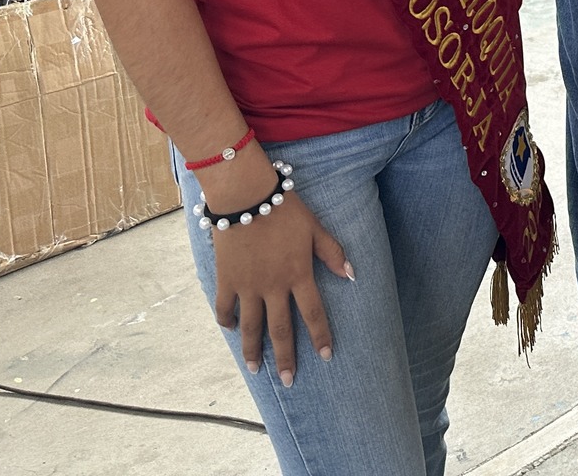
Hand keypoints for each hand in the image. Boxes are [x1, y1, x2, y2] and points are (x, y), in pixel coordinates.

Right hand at [202, 158, 351, 385]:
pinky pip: (224, 308)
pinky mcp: (226, 280)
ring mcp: (247, 286)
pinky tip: (230, 330)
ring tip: (256, 369)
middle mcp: (273, 286)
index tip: (325, 356)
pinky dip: (226, 322)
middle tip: (289, 381)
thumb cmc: (285, 209)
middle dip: (286, 358)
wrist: (246, 196)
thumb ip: (332, 253)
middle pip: (280, 329)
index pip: (312, 313)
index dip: (320, 336)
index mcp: (298, 274)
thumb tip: (352, 276)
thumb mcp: (315, 228)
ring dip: (253, 351)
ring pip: (250, 327)